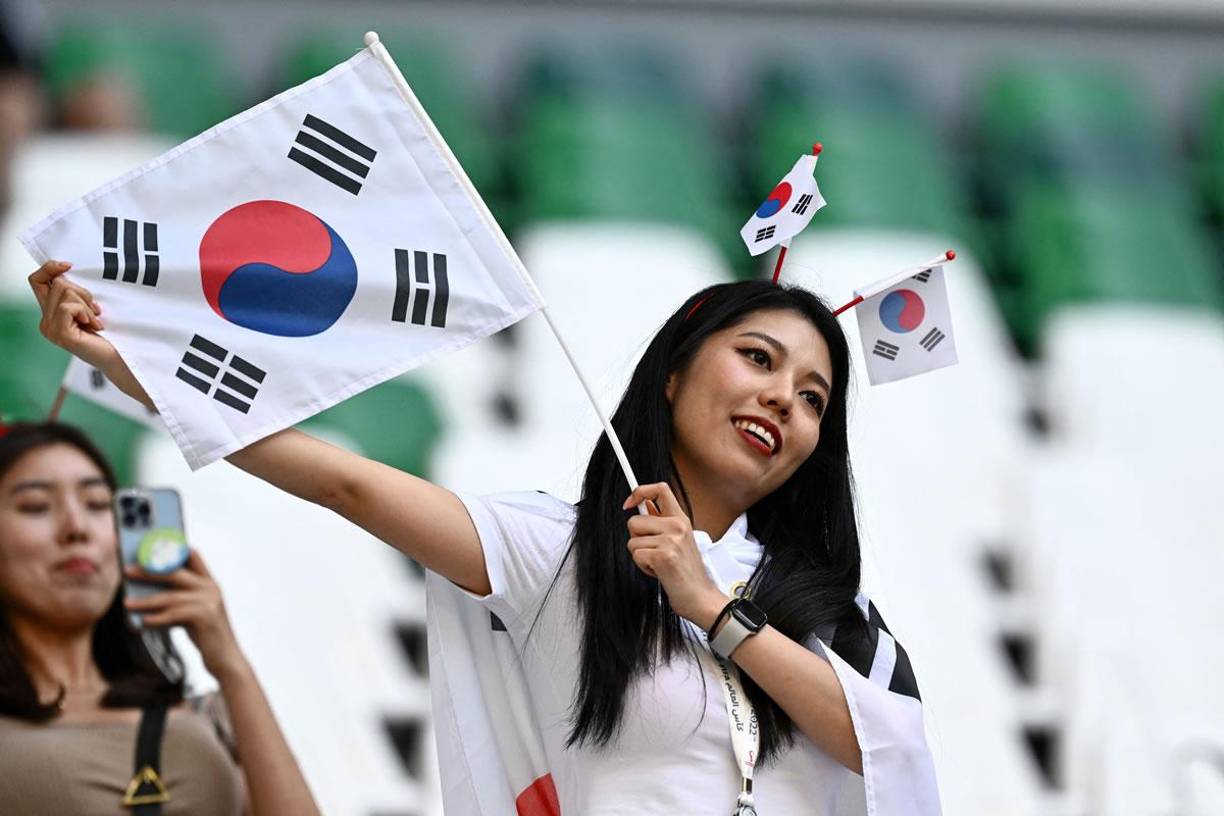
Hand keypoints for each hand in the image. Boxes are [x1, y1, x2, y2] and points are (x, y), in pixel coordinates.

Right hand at [29, 259, 153, 408]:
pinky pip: (68, 307)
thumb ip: (75, 293)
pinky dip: (85, 311)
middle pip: (57, 284)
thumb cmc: (109, 333)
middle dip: (82, 292)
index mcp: (50, 313)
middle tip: (95, 310)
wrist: (120, 358)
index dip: (50, 268)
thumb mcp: (89, 306)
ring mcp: (51, 329)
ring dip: (86, 304)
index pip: (37, 280)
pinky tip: (93, 325)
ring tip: (95, 320)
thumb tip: (66, 270)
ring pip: (64, 292)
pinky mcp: (61, 335)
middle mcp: (45, 321)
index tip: (70, 265)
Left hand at [124, 550, 247, 680]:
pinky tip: (143, 622)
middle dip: (149, 570)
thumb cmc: (206, 635)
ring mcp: (210, 601)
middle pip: (175, 573)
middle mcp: (211, 588)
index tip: (149, 547)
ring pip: (170, 597)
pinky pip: (173, 614)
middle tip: (128, 570)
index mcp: (209, 582)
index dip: (173, 549)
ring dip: (145, 601)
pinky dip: (156, 618)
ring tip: (127, 603)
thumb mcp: (193, 612)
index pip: (193, 556)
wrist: (226, 658)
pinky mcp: (205, 616)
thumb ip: (178, 600)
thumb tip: (146, 595)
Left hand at [622, 482, 727, 626]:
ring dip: (640, 556)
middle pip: (634, 520)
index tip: (629, 503)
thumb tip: (644, 503)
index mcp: (681, 519)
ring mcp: (671, 540)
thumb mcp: (679, 539)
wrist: (699, 596)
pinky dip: (642, 566)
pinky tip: (658, 570)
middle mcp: (677, 526)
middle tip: (653, 551)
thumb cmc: (687, 571)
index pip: (660, 489)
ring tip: (658, 563)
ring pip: (632, 541)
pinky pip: (636, 555)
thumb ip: (661, 520)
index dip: (639, 491)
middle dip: (636, 538)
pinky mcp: (664, 556)